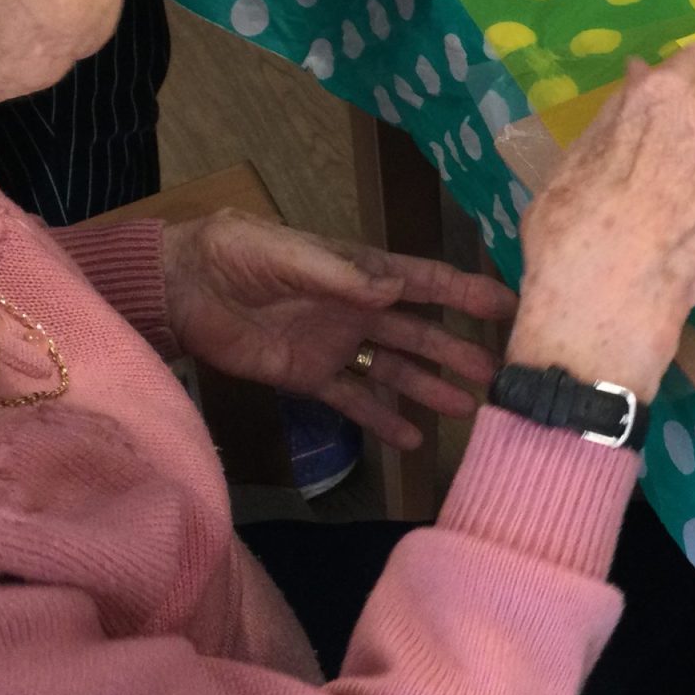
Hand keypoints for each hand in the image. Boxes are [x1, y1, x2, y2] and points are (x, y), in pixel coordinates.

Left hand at [165, 211, 515, 450]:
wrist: (184, 286)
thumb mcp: (288, 254)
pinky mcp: (308, 377)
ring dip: (429, 388)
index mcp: (360, 271)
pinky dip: (382, 420)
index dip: (466, 292)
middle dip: (457, 350)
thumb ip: (342, 275)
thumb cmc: (238, 253)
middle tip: (498, 373)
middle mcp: (358, 309)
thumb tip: (396, 289)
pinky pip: (353, 401)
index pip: (424, 281)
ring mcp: (335, 345)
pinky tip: (412, 441)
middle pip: (420, 331)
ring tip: (467, 409)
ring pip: (395, 368)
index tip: (509, 304)